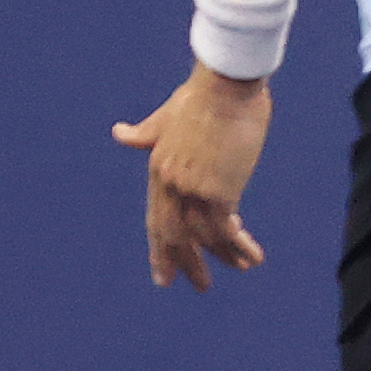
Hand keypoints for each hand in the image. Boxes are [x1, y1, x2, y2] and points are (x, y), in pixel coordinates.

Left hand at [115, 67, 272, 289]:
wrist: (225, 84)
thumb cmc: (203, 95)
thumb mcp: (167, 116)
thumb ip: (145, 132)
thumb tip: (118, 133)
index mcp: (157, 168)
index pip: (156, 219)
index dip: (161, 249)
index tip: (164, 275)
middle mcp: (171, 183)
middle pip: (174, 235)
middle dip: (186, 264)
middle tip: (198, 286)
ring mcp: (193, 188)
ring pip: (203, 236)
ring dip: (222, 257)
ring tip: (241, 268)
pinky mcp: (219, 189)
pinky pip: (227, 229)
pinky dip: (239, 246)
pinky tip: (252, 257)